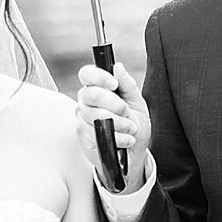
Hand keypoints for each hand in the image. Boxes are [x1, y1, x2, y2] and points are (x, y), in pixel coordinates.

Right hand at [74, 61, 150, 192]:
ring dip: (118, 123)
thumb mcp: (137, 103)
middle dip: (113, 104)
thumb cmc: (135, 126)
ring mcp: (83, 118)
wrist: (134, 154)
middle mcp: (87, 101)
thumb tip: (118, 67)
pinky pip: (96, 133)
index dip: (99, 77)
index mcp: (99, 88)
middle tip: (126, 112)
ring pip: (94, 115)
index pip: (88, 74)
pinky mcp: (84, 135)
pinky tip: (125, 140)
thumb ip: (128, 85)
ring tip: (130, 129)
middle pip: (90, 94)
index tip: (114, 84)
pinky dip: (117, 137)